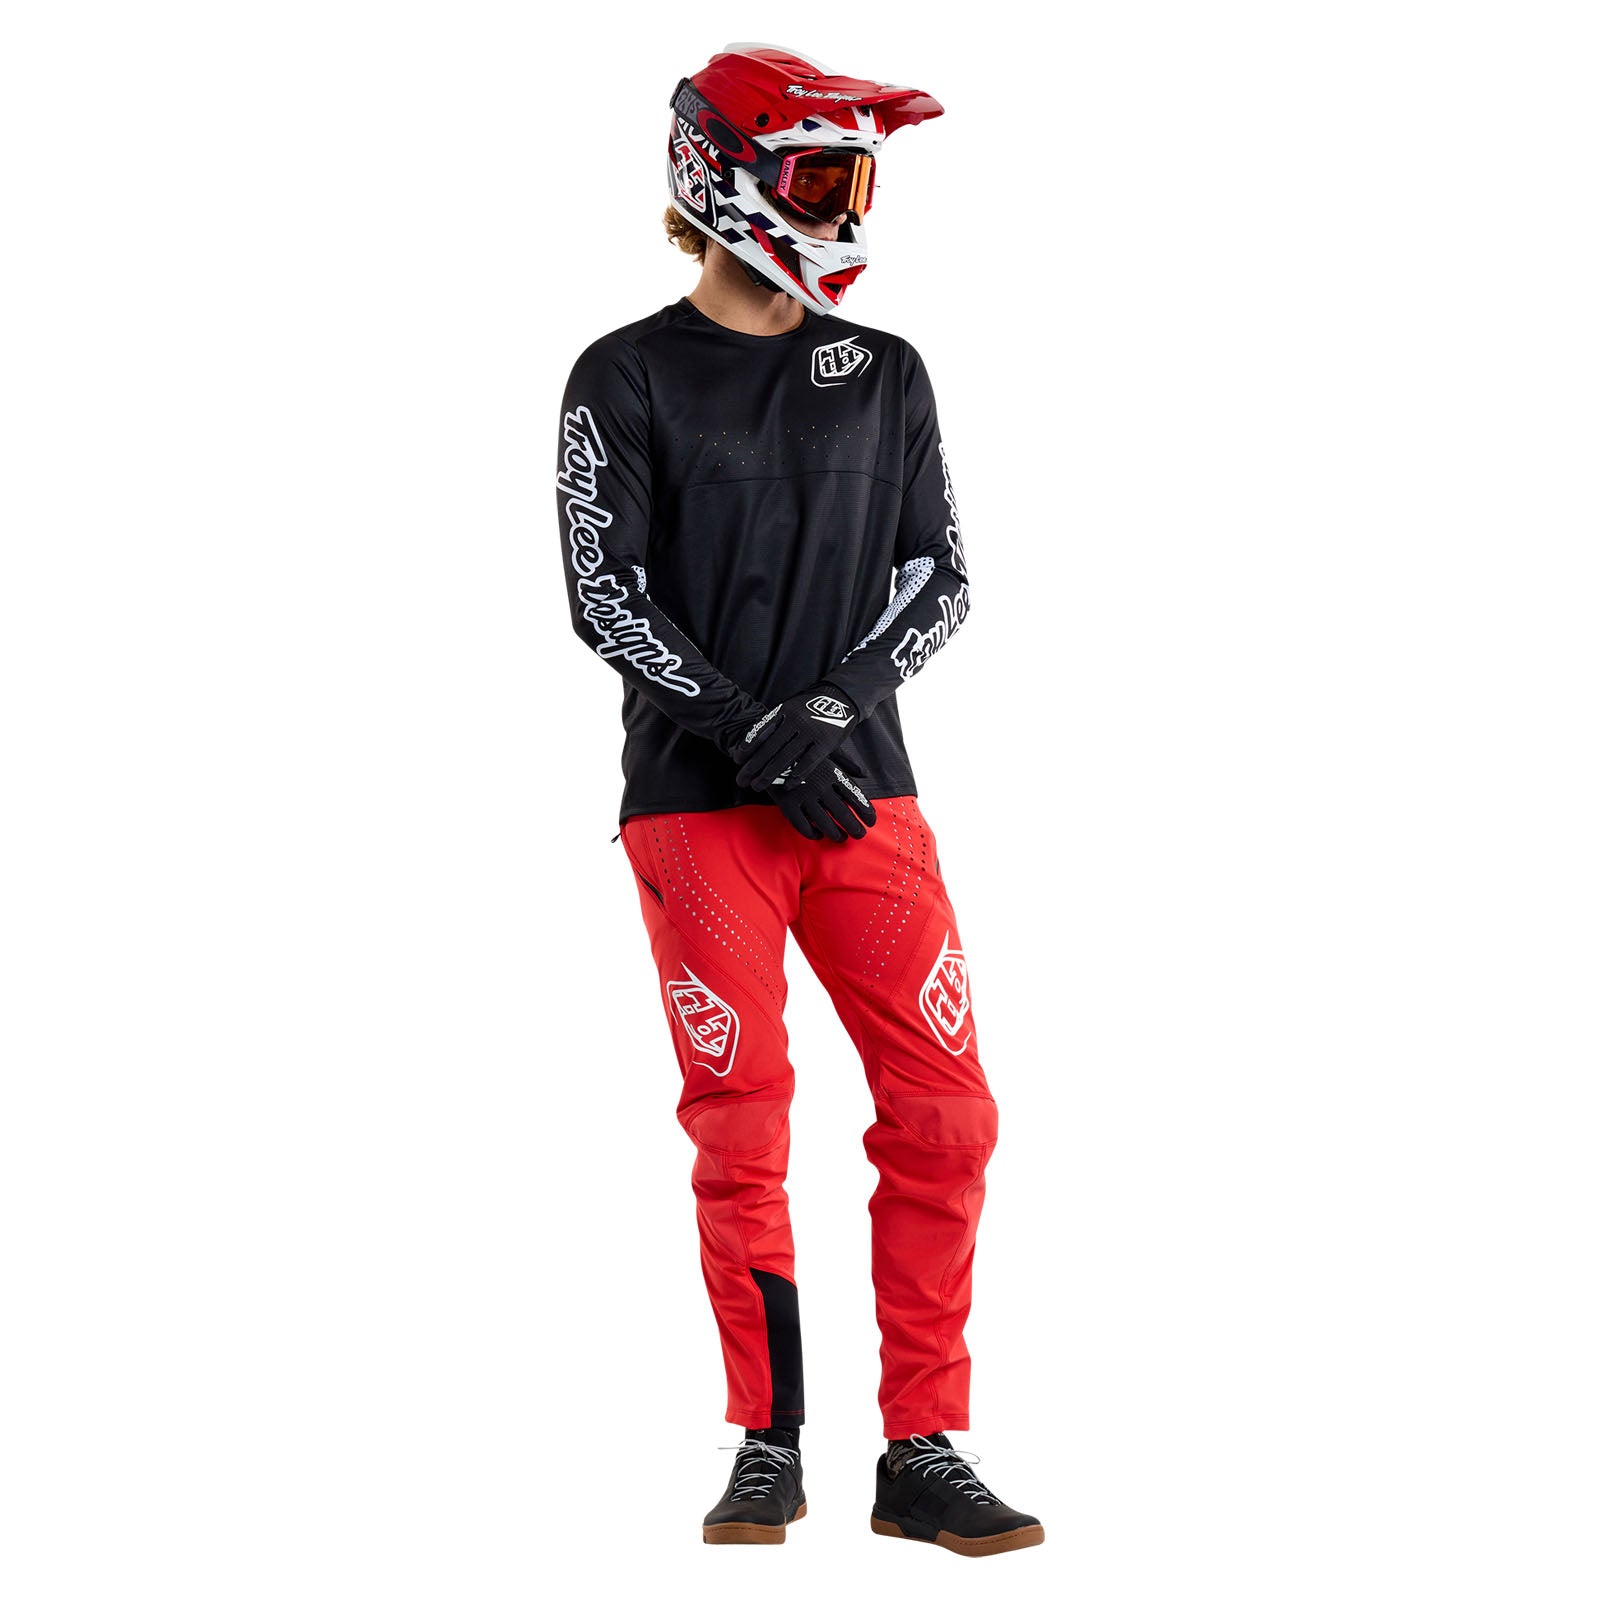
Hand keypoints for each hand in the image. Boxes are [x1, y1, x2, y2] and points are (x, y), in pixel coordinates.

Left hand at [733, 684, 859, 790]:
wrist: (840, 697)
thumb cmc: (810, 706)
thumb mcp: (790, 707)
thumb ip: (774, 723)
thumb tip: (748, 744)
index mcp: (784, 711)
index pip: (760, 731)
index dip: (747, 747)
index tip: (737, 760)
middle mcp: (795, 721)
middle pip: (769, 748)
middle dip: (752, 767)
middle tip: (741, 780)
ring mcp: (810, 731)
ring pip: (785, 758)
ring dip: (768, 775)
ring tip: (757, 786)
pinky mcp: (825, 742)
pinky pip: (808, 763)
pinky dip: (796, 775)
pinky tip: (786, 786)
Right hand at [769, 757, 876, 841]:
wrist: (769, 748)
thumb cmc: (802, 751)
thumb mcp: (825, 751)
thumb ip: (847, 763)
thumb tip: (865, 774)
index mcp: (832, 772)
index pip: (855, 797)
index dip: (866, 812)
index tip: (871, 822)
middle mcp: (820, 786)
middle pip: (843, 814)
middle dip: (854, 828)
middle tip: (860, 835)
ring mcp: (802, 796)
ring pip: (824, 824)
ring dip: (836, 834)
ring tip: (842, 838)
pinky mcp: (786, 804)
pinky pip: (803, 826)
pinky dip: (813, 834)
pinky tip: (819, 835)